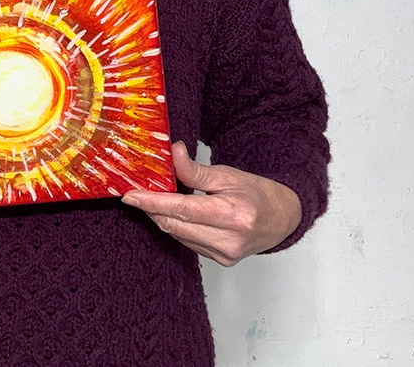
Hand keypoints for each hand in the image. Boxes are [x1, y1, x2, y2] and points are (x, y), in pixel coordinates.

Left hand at [121, 141, 301, 265]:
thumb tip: (173, 152)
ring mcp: (226, 254)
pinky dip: (177, 228)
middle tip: (136, 193)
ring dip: (163, 218)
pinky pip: (188, 243)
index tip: (130, 195)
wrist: (282, 218)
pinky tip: (175, 215)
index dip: (152, 202)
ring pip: (178, 235)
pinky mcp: (222, 262)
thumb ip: (196, 170)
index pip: (182, 209)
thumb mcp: (227, 174)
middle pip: (175, 225)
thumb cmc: (257, 193)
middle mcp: (230, 240)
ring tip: (154, 200)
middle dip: (152, 209)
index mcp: (233, 215)